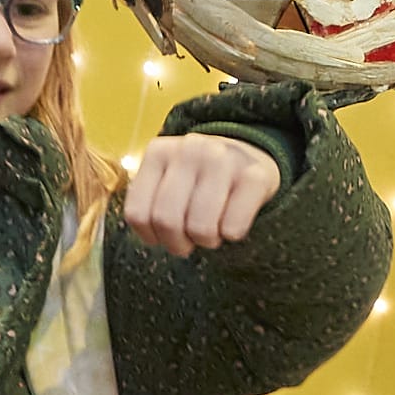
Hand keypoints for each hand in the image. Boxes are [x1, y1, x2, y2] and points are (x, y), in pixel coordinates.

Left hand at [122, 132, 281, 256]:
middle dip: (178, 244)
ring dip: (206, 241)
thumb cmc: (201, 179)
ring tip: (212, 231)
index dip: (150, 238)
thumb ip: (150, 201)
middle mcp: (190, 150)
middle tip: (190, 241)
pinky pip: (233, 227)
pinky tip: (232, 223)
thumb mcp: (168, 179)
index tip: (163, 238)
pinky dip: (232, 235)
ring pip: (200, 227)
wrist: (250, 156)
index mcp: (159, 152)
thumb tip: (152, 236)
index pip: (138, 215)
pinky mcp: (256, 176)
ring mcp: (224, 160)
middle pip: (167, 221)